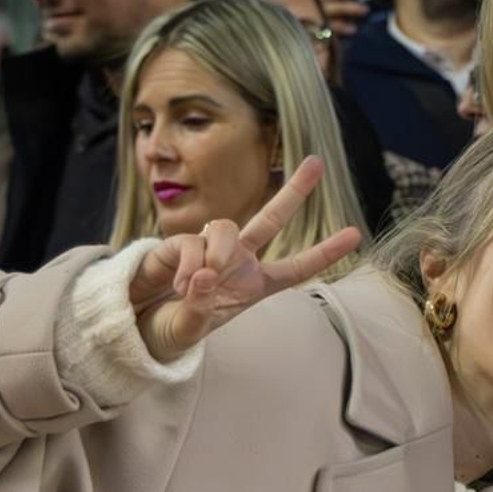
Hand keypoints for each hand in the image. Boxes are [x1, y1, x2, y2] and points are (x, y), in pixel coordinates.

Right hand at [129, 156, 361, 360]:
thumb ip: (199, 307)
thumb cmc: (174, 328)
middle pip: (271, 219)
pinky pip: (191, 242)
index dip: (324, 252)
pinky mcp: (180, 243)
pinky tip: (178, 286)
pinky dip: (187, 265)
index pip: (296, 268)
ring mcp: (209, 248)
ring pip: (226, 227)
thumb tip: (203, 275)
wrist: (136, 326)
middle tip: (317, 162)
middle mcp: (237, 261)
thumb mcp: (190, 329)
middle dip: (294, 190)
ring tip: (196, 284)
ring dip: (217, 255)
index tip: (356, 234)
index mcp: (253, 285)